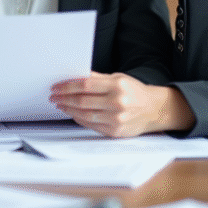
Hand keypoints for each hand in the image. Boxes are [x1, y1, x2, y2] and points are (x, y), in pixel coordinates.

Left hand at [50, 73, 193, 137]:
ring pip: (85, 114)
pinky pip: (91, 125)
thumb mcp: (119, 78)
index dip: (68, 86)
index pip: (86, 85)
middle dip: (64, 98)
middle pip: (83, 101)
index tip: (56, 87)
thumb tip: (75, 76)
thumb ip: (98, 78)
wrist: (154, 110)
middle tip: (54, 96)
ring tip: (60, 104)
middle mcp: (117, 103)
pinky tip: (72, 113)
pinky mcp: (115, 131)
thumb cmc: (134, 91)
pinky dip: (79, 119)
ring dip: (68, 109)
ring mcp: (116, 119)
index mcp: (118, 86)